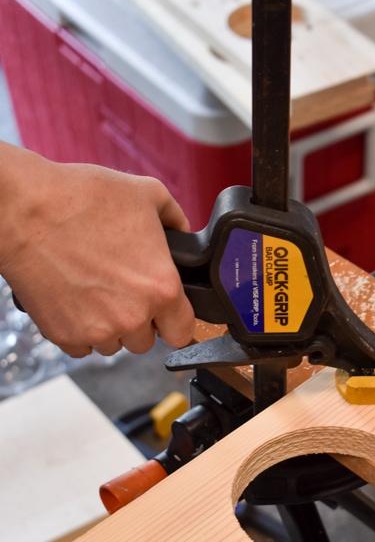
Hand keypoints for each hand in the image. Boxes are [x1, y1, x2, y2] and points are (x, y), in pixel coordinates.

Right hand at [0, 143, 194, 356]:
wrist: (24, 210)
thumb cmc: (81, 199)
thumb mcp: (147, 194)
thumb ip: (175, 219)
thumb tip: (183, 232)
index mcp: (161, 288)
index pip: (183, 333)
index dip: (175, 321)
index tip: (166, 313)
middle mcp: (132, 317)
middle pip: (146, 342)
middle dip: (138, 321)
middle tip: (121, 289)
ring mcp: (97, 330)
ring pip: (114, 344)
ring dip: (109, 326)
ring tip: (94, 289)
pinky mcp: (65, 336)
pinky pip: (82, 346)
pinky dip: (80, 329)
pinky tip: (74, 298)